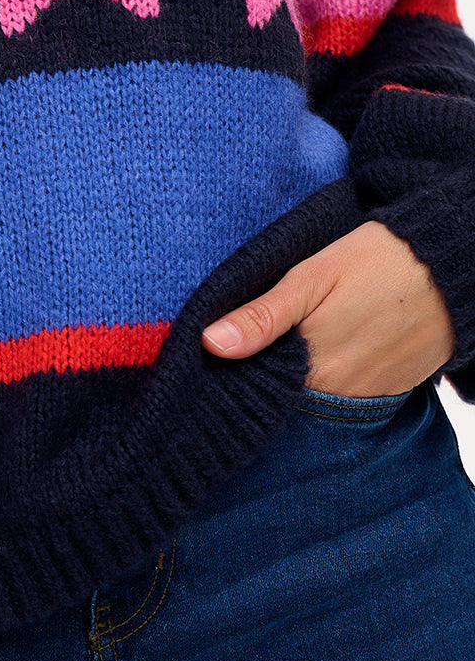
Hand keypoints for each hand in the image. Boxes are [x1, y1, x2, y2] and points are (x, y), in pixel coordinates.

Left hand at [200, 219, 454, 396]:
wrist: (450, 267)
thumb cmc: (378, 262)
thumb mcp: (312, 277)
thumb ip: (262, 316)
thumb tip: (210, 344)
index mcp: (311, 367)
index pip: (256, 387)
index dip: (236, 370)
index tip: (218, 353)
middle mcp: (339, 394)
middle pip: (284, 394)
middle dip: (265, 372)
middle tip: (258, 337)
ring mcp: (367, 397)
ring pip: (314, 395)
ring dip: (298, 375)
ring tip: (295, 337)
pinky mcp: (389, 391)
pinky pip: (346, 394)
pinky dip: (331, 377)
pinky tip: (327, 346)